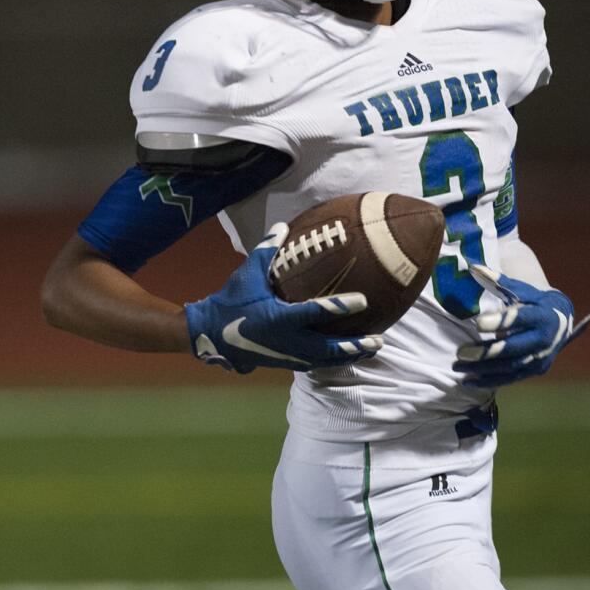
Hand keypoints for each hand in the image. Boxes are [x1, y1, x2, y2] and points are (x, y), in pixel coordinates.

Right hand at [184, 222, 383, 373]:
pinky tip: (345, 356)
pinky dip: (332, 360)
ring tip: (370, 350)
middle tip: (378, 340)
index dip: (340, 306)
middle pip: (327, 348)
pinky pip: (314, 364)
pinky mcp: (284, 361)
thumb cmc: (230, 301)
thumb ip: (266, 251)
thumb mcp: (246, 274)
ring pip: (323, 360)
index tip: (363, 301)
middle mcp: (286, 339)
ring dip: (348, 356)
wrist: (211, 334)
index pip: (315, 312)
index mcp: (278, 317)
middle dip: (353, 345)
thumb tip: (282, 226)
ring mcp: (286, 354)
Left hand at [453, 264, 589, 387]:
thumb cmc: (533, 301)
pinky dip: (489, 381)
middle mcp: (544, 339)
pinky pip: (511, 379)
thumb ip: (498, 281)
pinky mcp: (535, 370)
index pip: (519, 319)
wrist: (560, 320)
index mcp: (542, 315)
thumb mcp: (520, 289)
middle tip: (460, 352)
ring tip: (457, 366)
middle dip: (486, 352)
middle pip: (513, 349)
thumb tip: (473, 267)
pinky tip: (468, 381)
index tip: (477, 323)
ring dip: (482, 370)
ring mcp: (541, 357)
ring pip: (510, 367)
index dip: (500, 322)